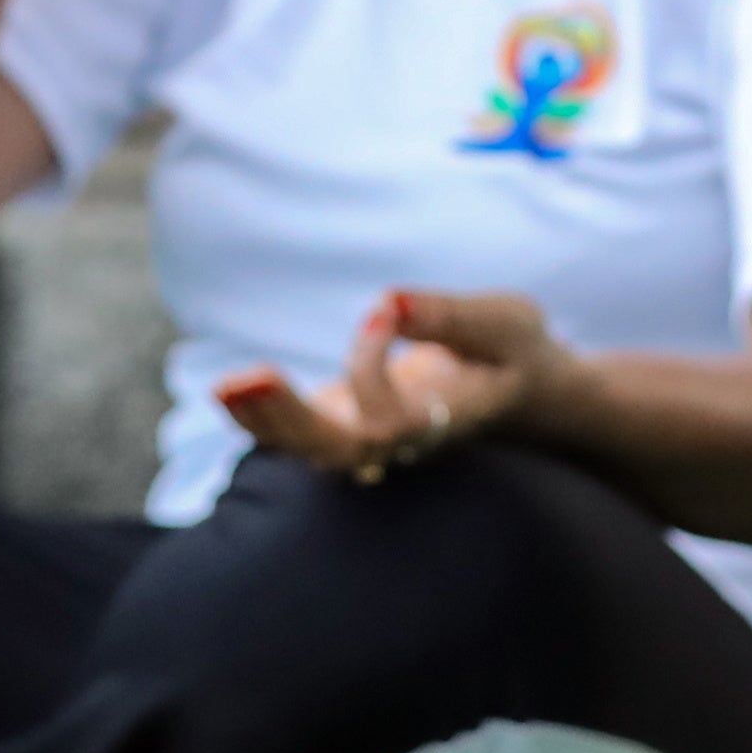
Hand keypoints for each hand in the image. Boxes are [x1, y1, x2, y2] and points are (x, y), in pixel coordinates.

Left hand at [212, 288, 566, 485]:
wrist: (525, 390)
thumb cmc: (517, 352)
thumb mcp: (505, 322)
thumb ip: (449, 315)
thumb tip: (387, 300)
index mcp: (444, 423)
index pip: (390, 422)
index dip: (370, 369)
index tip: (385, 309)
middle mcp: (403, 441)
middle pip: (337, 452)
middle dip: (288, 420)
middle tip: (241, 380)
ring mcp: (373, 437)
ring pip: (312, 451)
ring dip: (265, 420)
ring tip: (226, 385)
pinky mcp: (350, 421)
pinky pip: (300, 433)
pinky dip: (263, 415)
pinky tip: (231, 389)